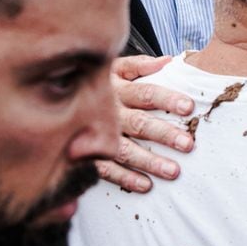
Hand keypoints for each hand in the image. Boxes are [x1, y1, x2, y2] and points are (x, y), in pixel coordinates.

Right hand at [95, 55, 194, 192]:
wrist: (57, 95)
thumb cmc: (97, 81)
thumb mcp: (115, 66)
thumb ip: (140, 65)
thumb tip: (167, 60)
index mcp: (117, 88)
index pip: (146, 93)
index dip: (167, 99)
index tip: (188, 107)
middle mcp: (108, 112)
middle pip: (139, 123)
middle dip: (164, 134)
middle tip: (187, 144)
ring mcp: (96, 134)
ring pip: (125, 149)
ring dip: (149, 161)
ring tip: (173, 171)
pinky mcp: (87, 153)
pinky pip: (106, 168)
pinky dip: (125, 177)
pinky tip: (145, 185)